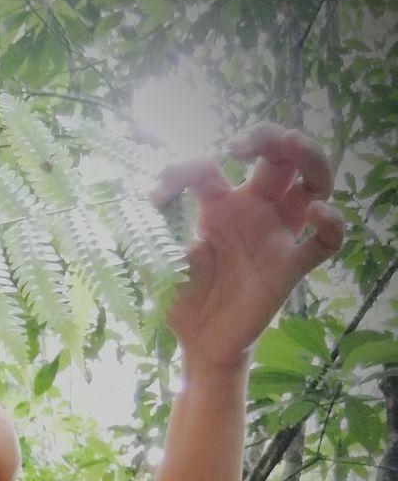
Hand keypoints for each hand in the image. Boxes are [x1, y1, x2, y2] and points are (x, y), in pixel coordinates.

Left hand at [151, 124, 344, 371]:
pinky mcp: (290, 267)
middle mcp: (254, 212)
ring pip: (313, 182)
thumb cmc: (182, 300)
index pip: (208, 168)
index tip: (159, 195)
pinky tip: (317, 212)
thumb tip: (150, 203)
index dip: (183, 171)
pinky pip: (324, 242)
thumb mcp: (159, 264)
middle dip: (267, 136)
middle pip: (279, 158)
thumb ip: (154, 234)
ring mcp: (276, 236)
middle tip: (241, 144)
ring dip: (309, 156)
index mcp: (219, 206)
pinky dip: (331, 223)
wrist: (199, 344)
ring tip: (290, 145)